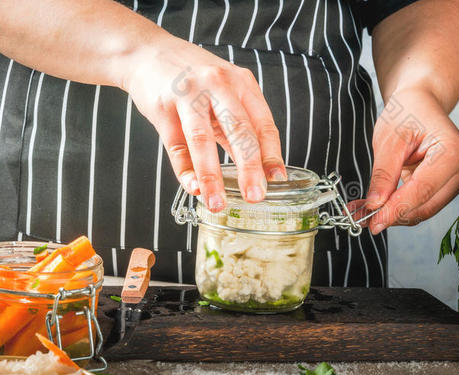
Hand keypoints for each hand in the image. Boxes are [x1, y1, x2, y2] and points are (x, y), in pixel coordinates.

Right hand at [122, 37, 285, 211]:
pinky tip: (193, 187)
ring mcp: (189, 95)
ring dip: (212, 176)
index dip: (272, 154)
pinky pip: (176, 145)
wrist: (147, 53)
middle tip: (255, 196)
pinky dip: (185, 170)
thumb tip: (259, 169)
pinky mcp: (163, 107)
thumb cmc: (193, 78)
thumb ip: (238, 129)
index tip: (277, 180)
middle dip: (249, 168)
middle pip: (239, 131)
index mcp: (241, 84)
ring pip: (203, 140)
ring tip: (217, 203)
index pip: (263, 123)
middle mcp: (218, 86)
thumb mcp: (225, 95)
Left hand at [350, 87, 458, 233]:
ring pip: (423, 210)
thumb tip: (375, 205)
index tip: (372, 222)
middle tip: (360, 218)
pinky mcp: (448, 188)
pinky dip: (399, 208)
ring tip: (363, 211)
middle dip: (392, 215)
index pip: (422, 190)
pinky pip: (422, 205)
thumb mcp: (389, 140)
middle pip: (425, 206)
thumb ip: (383, 175)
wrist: (420, 104)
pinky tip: (378, 206)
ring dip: (394, 214)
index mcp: (453, 152)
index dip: (395, 209)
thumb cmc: (408, 113)